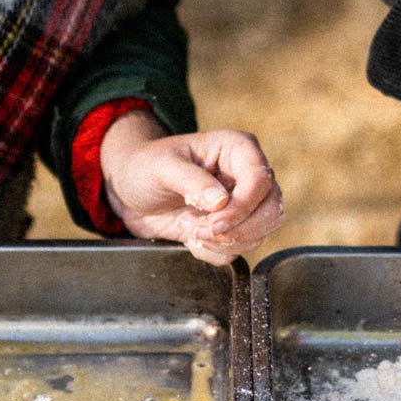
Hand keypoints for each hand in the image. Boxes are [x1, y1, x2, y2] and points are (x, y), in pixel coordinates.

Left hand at [100, 110, 283, 265]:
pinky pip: (238, 251)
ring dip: (221, 242)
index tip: (214, 221)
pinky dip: (213, 251)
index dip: (243, 206)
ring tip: (188, 226)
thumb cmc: (144, 166)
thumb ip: (191, 180)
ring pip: (258, 235)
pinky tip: (191, 235)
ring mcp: (242, 205)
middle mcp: (246, 176)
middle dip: (235, 229)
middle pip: (271, 210)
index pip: (261, 179)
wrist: (129, 192)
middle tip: (198, 228)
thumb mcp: (161, 167)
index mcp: (237, 149)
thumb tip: (221, 202)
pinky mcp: (232, 229)